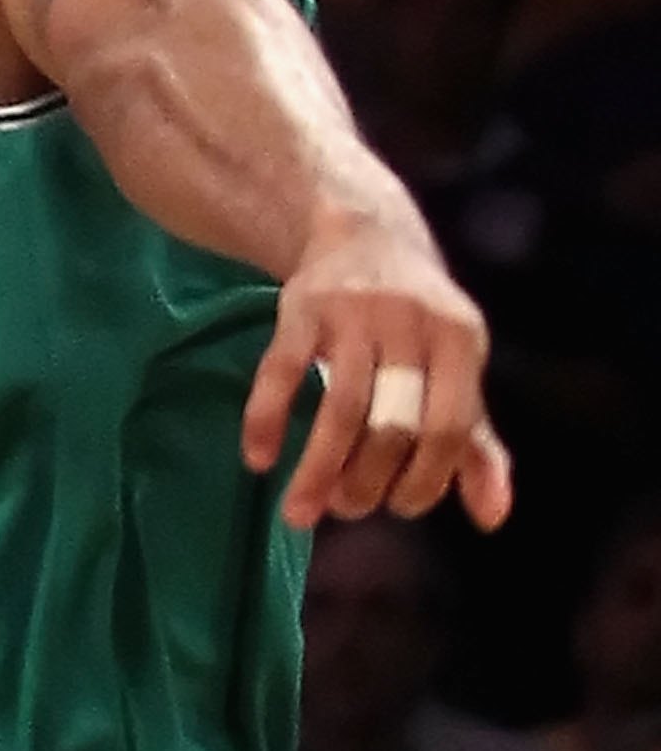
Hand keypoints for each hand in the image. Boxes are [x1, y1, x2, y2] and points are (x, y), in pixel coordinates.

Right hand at [243, 213, 512, 532]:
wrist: (365, 232)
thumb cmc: (419, 324)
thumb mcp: (456, 369)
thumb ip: (476, 443)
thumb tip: (492, 518)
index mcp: (459, 339)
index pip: (450, 428)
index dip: (426, 479)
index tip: (399, 507)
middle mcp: (410, 321)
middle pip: (393, 424)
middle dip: (367, 481)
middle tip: (347, 509)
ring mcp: (353, 311)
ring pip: (340, 406)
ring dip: (318, 469)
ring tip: (300, 513)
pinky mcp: (301, 304)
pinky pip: (280, 370)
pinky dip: (267, 418)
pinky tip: (258, 459)